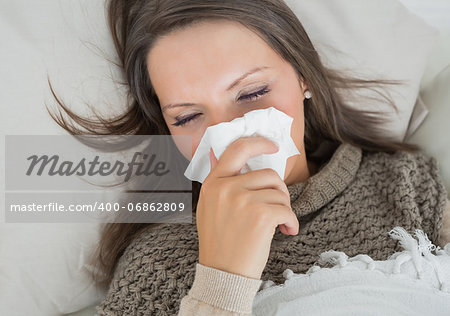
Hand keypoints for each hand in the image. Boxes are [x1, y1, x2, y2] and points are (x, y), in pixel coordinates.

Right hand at [196, 136, 298, 279]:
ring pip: (279, 192)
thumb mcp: (211, 208)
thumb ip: (224, 185)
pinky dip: (292, 222)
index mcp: (212, 183)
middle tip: (278, 208)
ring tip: (278, 225)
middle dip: (279, 191)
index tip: (273, 145)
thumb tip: (246, 165)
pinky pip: (287, 210)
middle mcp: (225, 188)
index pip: (237, 150)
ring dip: (284, 209)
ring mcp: (241, 200)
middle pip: (268, 174)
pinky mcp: (259, 215)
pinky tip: (286, 232)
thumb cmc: (221, 244)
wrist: (222, 275)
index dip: (258, 143)